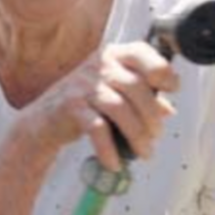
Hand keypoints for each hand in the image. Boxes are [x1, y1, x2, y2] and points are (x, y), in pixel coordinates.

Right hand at [24, 41, 179, 170]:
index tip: (172, 88)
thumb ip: (140, 97)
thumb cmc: (83, 105)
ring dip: (137, 134)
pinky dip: (109, 149)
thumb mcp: (112, 94)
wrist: (42, 122)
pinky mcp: (70, 107)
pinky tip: (116, 162)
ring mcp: (82, 85)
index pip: (140, 52)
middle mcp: (97, 66)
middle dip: (151, 115)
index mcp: (110, 56)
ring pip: (119, 108)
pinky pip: (97, 128)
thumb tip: (168, 110)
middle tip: (156, 135)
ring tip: (144, 152)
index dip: (161, 69)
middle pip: (135, 86)